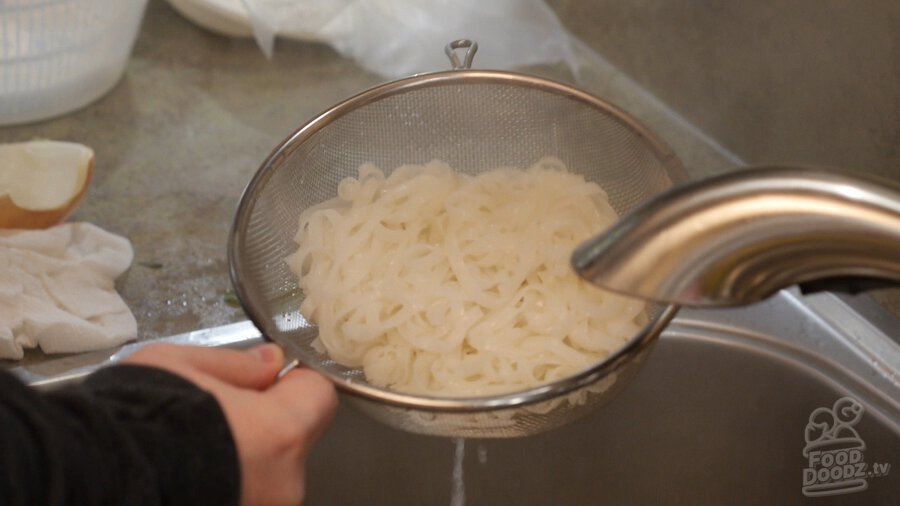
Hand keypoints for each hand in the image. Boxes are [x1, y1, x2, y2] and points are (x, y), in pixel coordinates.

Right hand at [124, 343, 336, 505]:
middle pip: (293, 442)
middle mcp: (280, 486)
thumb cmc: (133, 420)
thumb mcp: (182, 366)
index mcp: (281, 434)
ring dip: (243, 462)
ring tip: (192, 448)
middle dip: (264, 426)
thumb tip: (270, 364)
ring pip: (266, 476)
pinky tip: (186, 475)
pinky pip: (244, 494)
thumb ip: (238, 364)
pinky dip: (226, 483)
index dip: (295, 382)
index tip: (269, 379)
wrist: (86, 478)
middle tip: (216, 415)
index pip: (320, 397)